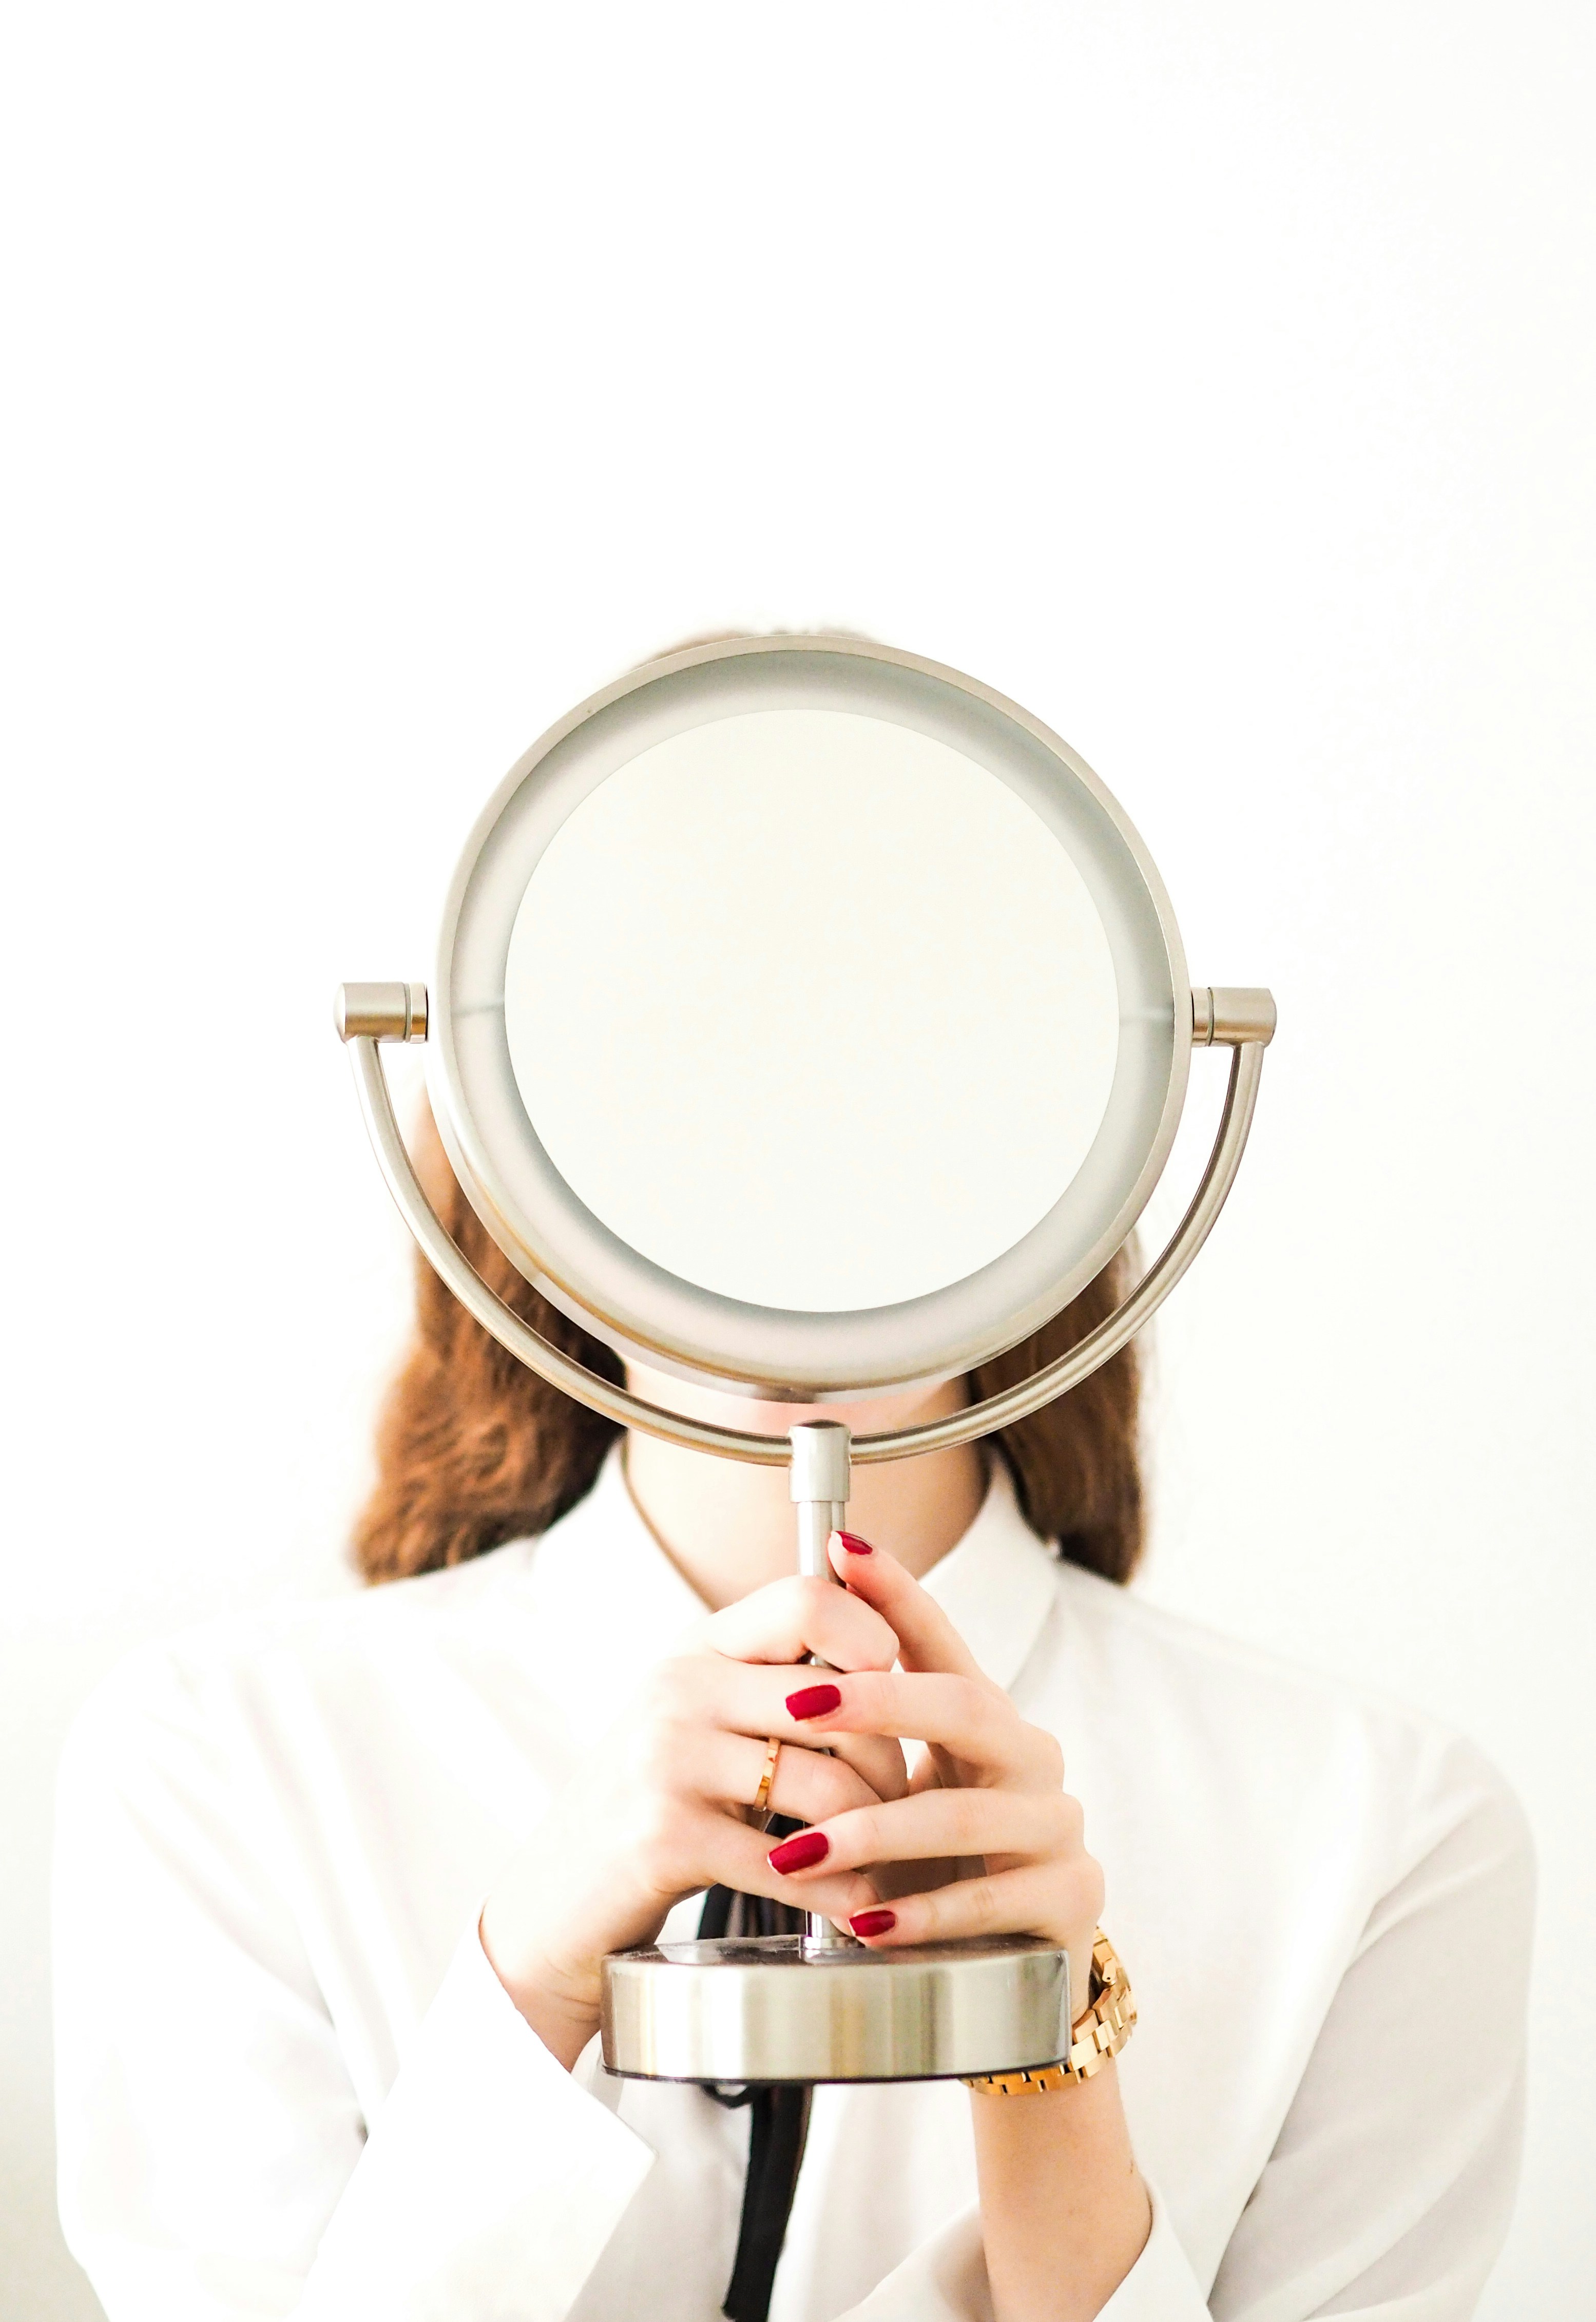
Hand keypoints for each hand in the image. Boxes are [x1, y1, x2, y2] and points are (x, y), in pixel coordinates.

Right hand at [480, 1575, 908, 2067]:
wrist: (552, 1904)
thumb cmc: (646, 1808)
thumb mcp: (699, 1719)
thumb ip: (770, 1681)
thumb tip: (885, 1655)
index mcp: (698, 1647)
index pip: (809, 1600)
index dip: (872, 1639)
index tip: (893, 1691)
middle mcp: (680, 1687)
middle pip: (839, 1700)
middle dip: (889, 1762)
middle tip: (904, 1805)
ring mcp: (668, 1759)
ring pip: (827, 1784)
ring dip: (874, 1835)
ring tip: (885, 1860)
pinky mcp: (665, 1836)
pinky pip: (791, 1865)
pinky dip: (838, 1894)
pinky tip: (856, 1907)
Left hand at [761, 1529, 1101, 2014]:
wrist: (1004, 1974)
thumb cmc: (931, 1868)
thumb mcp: (894, 1793)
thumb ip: (859, 1736)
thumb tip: (781, 1657)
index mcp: (985, 1720)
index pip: (941, 1641)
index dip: (895, 1592)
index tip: (843, 1548)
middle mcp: (1031, 1758)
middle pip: (964, 1706)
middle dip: (879, 1700)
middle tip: (798, 1703)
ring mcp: (1058, 1828)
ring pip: (968, 1813)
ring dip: (876, 1831)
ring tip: (800, 1850)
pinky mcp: (1072, 1899)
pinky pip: (991, 1898)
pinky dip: (922, 1911)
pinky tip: (866, 1921)